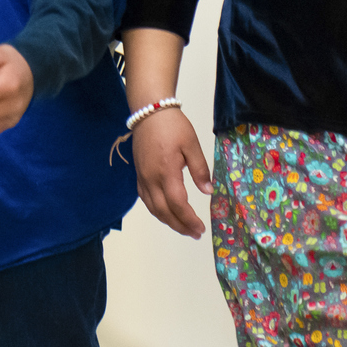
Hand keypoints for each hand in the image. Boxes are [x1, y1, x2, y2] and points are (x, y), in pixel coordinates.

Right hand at [132, 105, 208, 238]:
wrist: (149, 112)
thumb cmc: (173, 126)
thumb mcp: (192, 144)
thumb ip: (200, 169)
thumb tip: (208, 191)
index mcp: (166, 172)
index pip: (177, 204)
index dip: (189, 219)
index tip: (200, 228)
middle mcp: (151, 179)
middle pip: (163, 211)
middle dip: (179, 226)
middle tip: (194, 233)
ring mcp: (142, 178)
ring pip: (152, 208)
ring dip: (167, 221)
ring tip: (183, 227)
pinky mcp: (139, 175)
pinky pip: (146, 199)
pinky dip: (156, 210)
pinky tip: (166, 212)